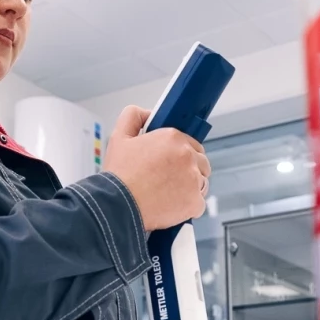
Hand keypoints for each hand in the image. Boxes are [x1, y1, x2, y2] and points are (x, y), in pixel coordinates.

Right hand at [101, 105, 210, 230]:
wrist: (118, 206)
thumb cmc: (118, 176)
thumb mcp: (118, 137)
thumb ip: (133, 117)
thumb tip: (148, 113)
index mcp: (173, 138)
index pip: (190, 143)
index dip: (180, 154)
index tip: (170, 163)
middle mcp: (187, 156)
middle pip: (200, 162)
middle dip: (188, 169)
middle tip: (169, 179)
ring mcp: (193, 180)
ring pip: (201, 182)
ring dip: (190, 187)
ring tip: (168, 193)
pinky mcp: (195, 202)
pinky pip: (199, 203)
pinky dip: (189, 206)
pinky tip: (172, 206)